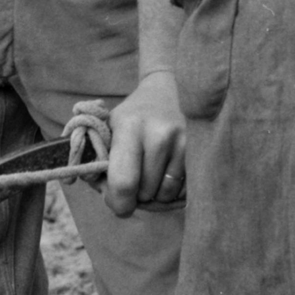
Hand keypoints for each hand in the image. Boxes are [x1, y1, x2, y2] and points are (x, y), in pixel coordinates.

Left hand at [102, 69, 186, 217]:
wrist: (168, 92)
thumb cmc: (131, 117)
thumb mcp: (108, 129)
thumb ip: (95, 160)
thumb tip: (102, 192)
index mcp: (130, 127)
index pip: (123, 182)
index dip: (118, 202)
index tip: (117, 203)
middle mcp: (159, 134)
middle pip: (144, 193)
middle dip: (135, 196)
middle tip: (133, 181)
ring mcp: (183, 142)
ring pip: (165, 195)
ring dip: (155, 195)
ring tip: (150, 174)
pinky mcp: (200, 151)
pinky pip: (184, 190)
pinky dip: (172, 191)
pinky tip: (166, 173)